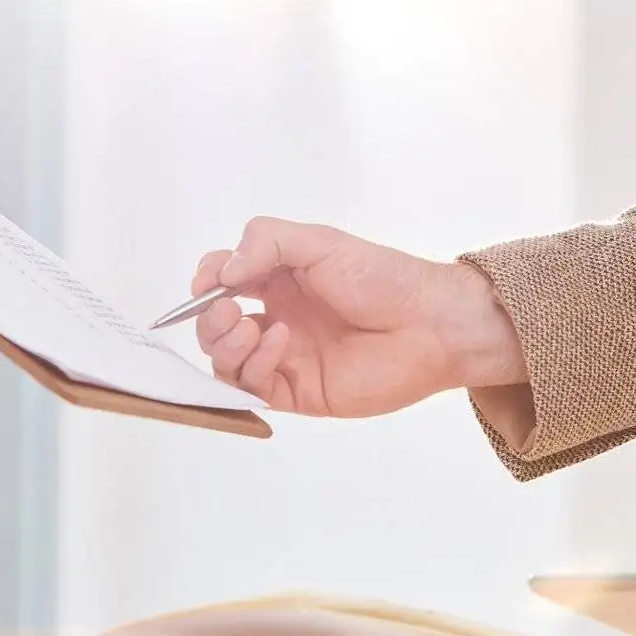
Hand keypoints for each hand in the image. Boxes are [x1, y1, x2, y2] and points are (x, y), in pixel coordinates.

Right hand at [189, 217, 525, 417]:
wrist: (429, 324)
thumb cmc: (381, 277)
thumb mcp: (320, 242)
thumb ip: (265, 243)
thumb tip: (221, 273)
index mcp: (279, 279)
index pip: (222, 281)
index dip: (207, 281)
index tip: (208, 283)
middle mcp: (277, 317)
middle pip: (215, 325)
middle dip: (208, 319)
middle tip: (226, 311)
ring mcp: (285, 357)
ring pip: (226, 360)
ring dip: (223, 344)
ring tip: (247, 327)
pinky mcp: (297, 392)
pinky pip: (254, 387)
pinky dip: (253, 365)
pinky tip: (278, 343)